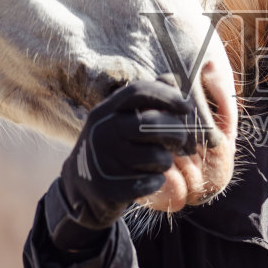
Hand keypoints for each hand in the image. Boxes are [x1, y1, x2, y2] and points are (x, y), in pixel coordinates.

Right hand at [49, 79, 201, 246]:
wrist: (80, 188)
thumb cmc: (112, 148)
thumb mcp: (120, 120)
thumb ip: (146, 100)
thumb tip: (172, 79)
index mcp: (105, 111)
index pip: (138, 91)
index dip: (167, 95)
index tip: (187, 107)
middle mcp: (102, 131)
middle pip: (151, 123)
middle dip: (176, 132)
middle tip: (180, 140)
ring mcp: (103, 160)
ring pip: (156, 156)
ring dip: (165, 160)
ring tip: (157, 162)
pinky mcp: (108, 188)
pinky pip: (150, 182)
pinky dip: (156, 182)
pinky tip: (148, 180)